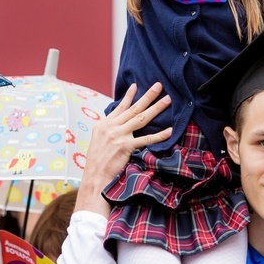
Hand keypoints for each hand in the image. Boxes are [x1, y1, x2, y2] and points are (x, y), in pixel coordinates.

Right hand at [74, 83, 171, 215]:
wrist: (94, 178)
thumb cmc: (97, 162)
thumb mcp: (98, 141)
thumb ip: (108, 130)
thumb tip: (119, 122)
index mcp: (103, 124)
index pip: (120, 107)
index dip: (129, 96)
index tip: (136, 85)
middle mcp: (111, 127)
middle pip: (134, 108)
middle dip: (148, 96)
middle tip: (159, 85)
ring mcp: (118, 136)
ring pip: (142, 118)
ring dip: (156, 108)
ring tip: (167, 100)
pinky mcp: (125, 147)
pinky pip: (146, 139)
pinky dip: (159, 135)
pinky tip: (169, 130)